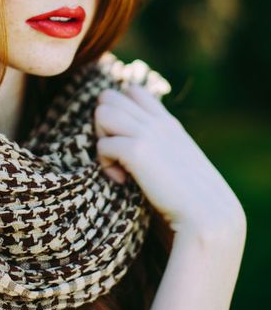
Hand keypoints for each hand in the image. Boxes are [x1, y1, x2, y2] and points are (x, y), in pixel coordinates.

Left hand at [95, 82, 245, 238]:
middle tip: (114, 152)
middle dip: (102, 123)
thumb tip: (134, 152)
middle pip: (109, 97)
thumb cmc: (192, 202)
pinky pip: (103, 145)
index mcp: (167, 123)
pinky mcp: (138, 151)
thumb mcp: (178, 165)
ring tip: (115, 163)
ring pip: (102, 112)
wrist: (209, 218)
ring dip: (100, 138)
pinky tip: (121, 180)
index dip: (118, 111)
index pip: (132, 91)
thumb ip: (161, 150)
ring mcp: (149, 133)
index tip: (124, 140)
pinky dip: (104, 164)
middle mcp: (157, 122)